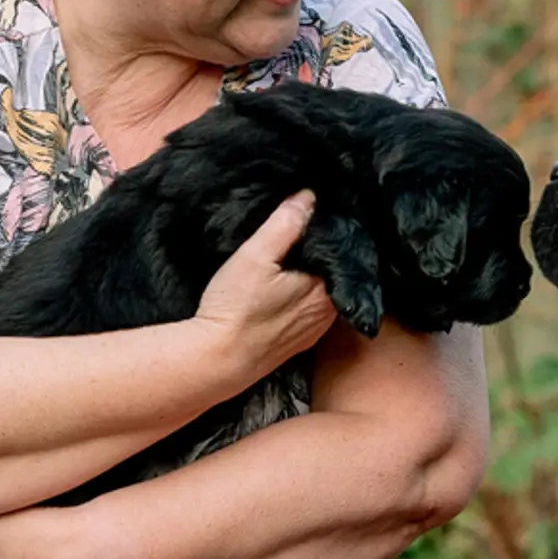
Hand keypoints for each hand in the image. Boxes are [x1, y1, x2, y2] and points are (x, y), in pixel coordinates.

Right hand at [194, 193, 338, 380]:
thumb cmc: (235, 309)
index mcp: (327, 289)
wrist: (217, 361)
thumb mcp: (255, 256)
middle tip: (299, 232)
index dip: (327, 230)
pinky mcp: (300, 342)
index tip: (313, 215)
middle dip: (321, 253)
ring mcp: (315, 329)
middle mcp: (329, 312)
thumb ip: (285, 224)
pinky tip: (286, 288)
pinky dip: (304, 297)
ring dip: (314, 275)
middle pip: (334, 272)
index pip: (340, 251)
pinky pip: (312, 311)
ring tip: (292, 257)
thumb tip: (309, 197)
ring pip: (324, 292)